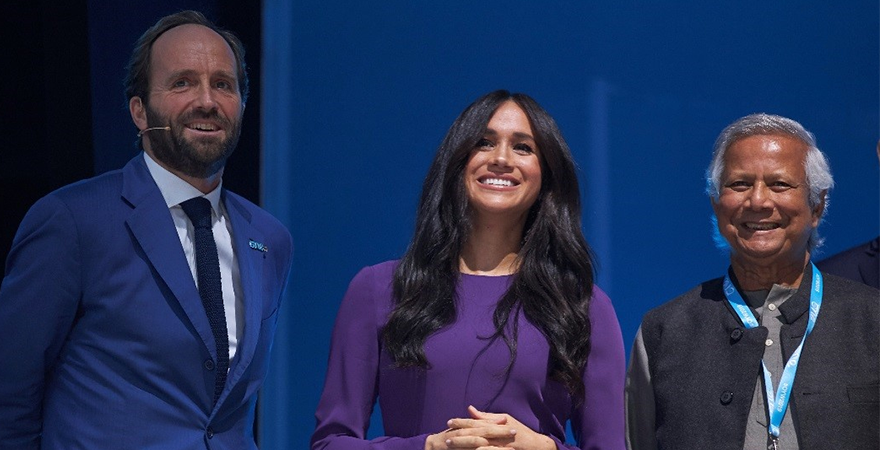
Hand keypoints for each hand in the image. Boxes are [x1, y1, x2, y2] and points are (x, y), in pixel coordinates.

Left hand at [425, 405, 555, 449]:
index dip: (461, 422)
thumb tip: (470, 408)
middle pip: (475, 434)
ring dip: (465, 445)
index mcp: (496, 424)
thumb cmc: (520, 431)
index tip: (449, 421)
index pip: (475, 422)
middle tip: (446, 437)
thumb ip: (486, 416)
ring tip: (452, 445)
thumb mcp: (504, 419)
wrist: (537, 446)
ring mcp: (500, 446)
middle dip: (459, 435)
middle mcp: (497, 434)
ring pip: (479, 445)